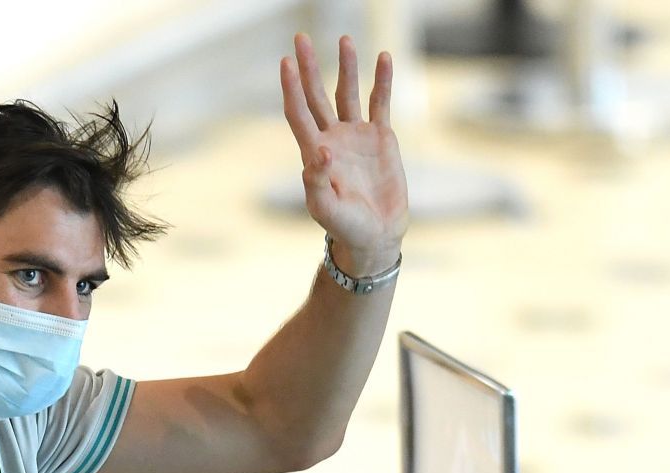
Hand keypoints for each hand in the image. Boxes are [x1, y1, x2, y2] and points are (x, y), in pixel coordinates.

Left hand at [280, 33, 408, 276]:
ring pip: (348, 93)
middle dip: (309, 67)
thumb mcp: (326, 210)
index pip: (298, 112)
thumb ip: (318, 183)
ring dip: (346, 67)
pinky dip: (382, 81)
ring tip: (345, 39)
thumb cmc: (346, 227)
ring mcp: (356, 136)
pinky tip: (383, 57)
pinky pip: (380, 103)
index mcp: (314, 152)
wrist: (375, 236)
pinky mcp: (381, 138)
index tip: (286, 62)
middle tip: (301, 38)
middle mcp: (332, 137)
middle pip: (317, 95)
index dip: (291, 88)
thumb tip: (320, 151)